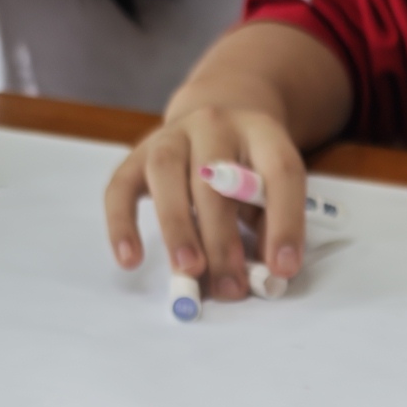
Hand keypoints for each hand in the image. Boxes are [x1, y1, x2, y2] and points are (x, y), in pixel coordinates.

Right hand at [103, 101, 313, 303]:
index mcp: (262, 132)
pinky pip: (121, 187)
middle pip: (214, 176)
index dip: (285, 222)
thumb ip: (271, 224)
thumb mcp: (271, 186)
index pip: (280, 171)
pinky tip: (130, 259)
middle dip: (222, 238)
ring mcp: (171, 135)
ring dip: (177, 226)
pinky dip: (122, 224)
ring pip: (166, 172)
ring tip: (188, 271)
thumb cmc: (247, 169)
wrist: (215, 119)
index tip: (283, 269)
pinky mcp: (136, 155)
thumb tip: (263, 274)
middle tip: (230, 286)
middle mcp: (214, 125)